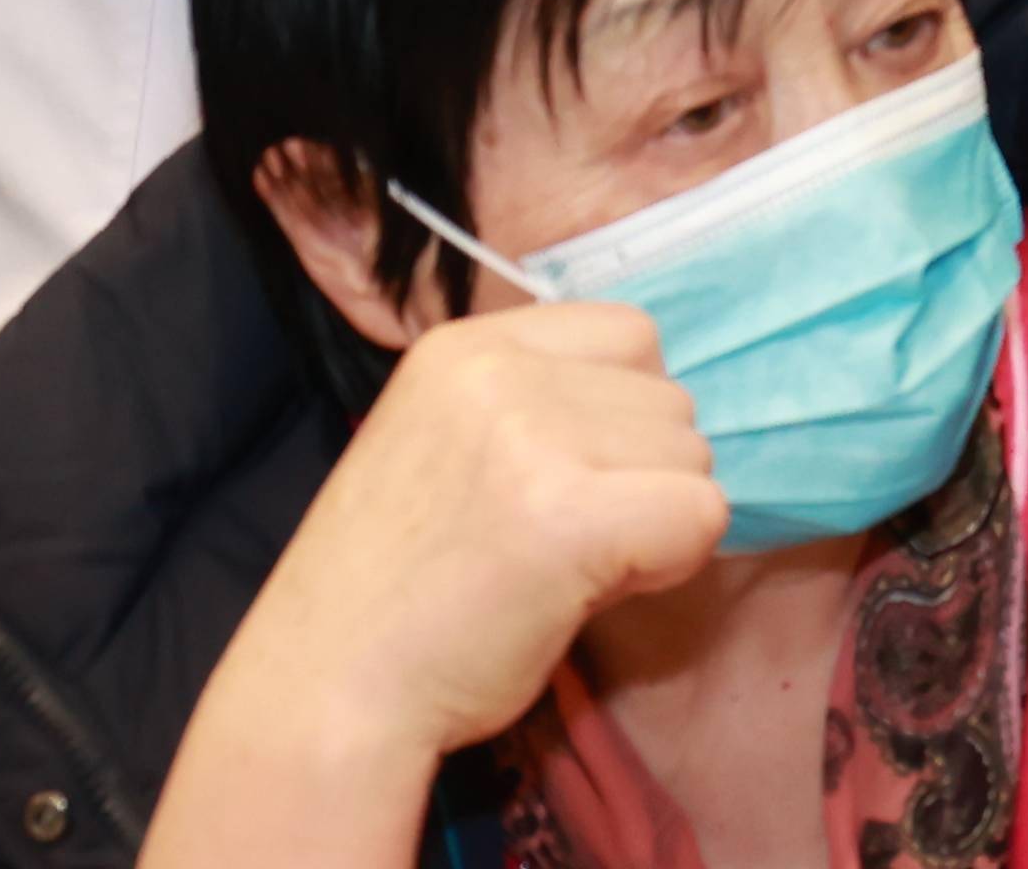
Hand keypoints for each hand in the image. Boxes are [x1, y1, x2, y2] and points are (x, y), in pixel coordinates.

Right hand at [148, 301, 724, 865]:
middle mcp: (500, 371)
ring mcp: (535, 437)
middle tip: (559, 544)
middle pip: (670, 397)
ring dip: (653, 521)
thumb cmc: (396, 591)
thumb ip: (540, 409)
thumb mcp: (448, 448)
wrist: (327, 693)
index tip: (568, 483)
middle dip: (639, 476)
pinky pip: (700, 516)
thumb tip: (663, 420)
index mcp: (466, 347)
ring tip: (563, 569)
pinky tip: (590, 593)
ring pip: (692, 457)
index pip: (630, 334)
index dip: (623, 418)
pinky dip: (670, 564)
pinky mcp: (573, 514)